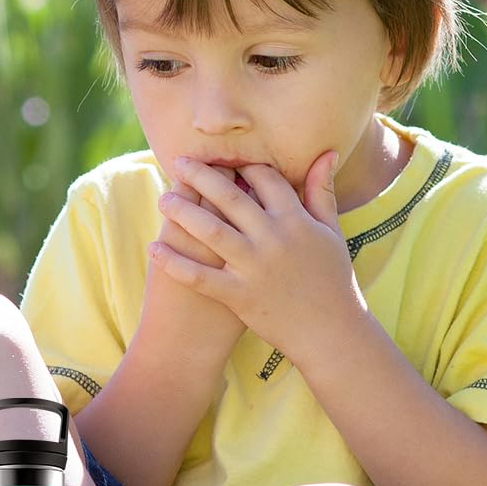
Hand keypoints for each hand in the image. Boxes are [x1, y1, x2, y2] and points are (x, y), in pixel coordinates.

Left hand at [153, 150, 365, 359]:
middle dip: (202, 177)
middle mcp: (273, 239)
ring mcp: (254, 268)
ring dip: (183, 212)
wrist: (331, 332)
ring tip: (163, 199)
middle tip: (178, 162)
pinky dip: (174, 263)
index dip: (241, 164)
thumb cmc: (333, 279)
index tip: (221, 156)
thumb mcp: (331, 232)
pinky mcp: (239, 295)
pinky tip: (154, 249)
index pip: (264, 179)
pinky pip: (199, 277)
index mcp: (295, 220)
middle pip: (230, 198)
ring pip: (210, 231)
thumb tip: (327, 153)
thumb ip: (322, 191)